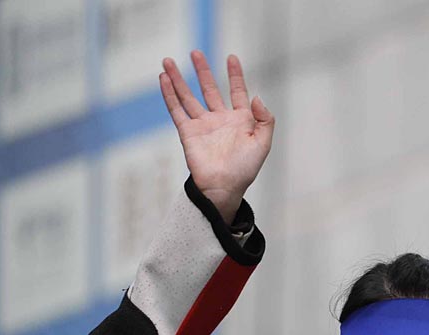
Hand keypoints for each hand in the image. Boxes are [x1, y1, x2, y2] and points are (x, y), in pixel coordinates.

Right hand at [160, 50, 273, 223]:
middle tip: (196, 53)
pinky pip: (176, 110)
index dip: (235, 75)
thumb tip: (256, 96)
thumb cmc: (245, 168)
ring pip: (188, 97)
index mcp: (240, 121)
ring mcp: (202, 125)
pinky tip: (163, 79)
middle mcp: (220, 120)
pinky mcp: (188, 133)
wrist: (224, 187)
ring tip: (168, 61)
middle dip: (202, 71)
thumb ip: (265, 118)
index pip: (237, 92)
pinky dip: (169, 95)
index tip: (231, 58)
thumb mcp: (263, 142)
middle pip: (209, 89)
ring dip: (178, 79)